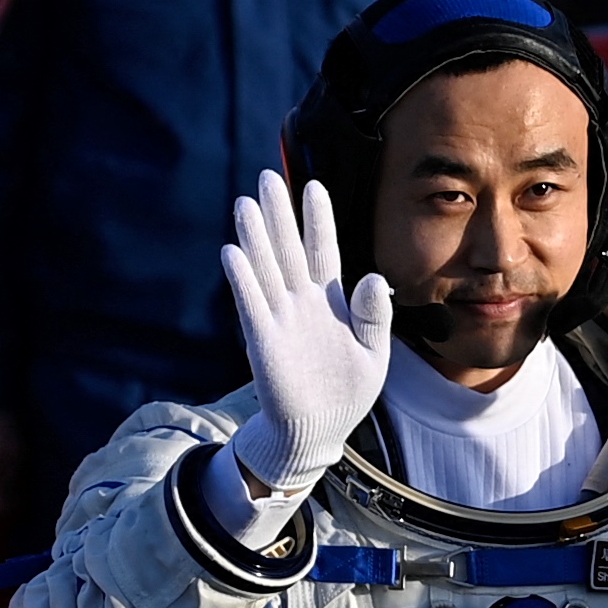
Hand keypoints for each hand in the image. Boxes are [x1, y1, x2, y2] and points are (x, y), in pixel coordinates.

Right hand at [215, 169, 394, 513]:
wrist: (319, 430)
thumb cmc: (347, 391)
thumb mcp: (373, 352)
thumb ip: (374, 314)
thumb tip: (372, 276)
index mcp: (332, 301)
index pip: (324, 251)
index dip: (318, 220)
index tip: (314, 186)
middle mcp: (303, 302)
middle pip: (288, 250)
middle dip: (279, 214)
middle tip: (268, 177)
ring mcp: (281, 319)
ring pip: (266, 269)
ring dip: (255, 238)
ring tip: (245, 203)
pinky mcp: (264, 341)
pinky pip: (252, 305)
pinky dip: (243, 280)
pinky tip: (233, 252)